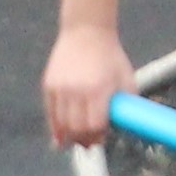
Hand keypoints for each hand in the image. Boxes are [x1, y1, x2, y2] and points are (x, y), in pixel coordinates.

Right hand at [43, 23, 136, 147]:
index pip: (95, 125)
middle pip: (76, 128)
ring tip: (74, 141)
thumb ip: (126, 102)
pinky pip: (50, 113)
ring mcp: (61, 88)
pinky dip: (55, 127)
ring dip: (68, 136)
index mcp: (99, 90)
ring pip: (61, 123)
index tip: (101, 139)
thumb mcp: (126, 78)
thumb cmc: (111, 56)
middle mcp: (77, 91)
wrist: (86, 32)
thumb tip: (125, 126)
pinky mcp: (49, 84)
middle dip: (82, 140)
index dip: (98, 136)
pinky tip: (59, 136)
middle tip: (88, 144)